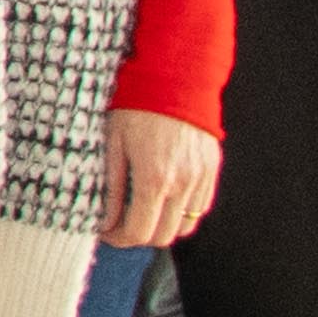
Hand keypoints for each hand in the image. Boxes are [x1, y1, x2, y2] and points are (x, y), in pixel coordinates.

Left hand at [102, 108, 217, 248]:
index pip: (138, 232)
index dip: (118, 238)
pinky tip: (164, 197)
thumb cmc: (137, 106)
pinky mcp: (211, 170)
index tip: (106, 231)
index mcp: (154, 178)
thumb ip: (111, 188)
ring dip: (162, 225)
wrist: (174, 77)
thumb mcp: (113, 144)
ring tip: (142, 209)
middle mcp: (183, 183)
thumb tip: (106, 222)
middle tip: (121, 222)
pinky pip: (200, 207)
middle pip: (162, 236)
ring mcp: (201, 178)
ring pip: (184, 226)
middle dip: (139, 235)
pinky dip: (182, 211)